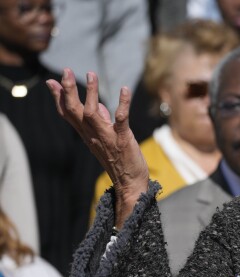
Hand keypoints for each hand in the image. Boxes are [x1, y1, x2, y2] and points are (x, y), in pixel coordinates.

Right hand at [46, 68, 149, 227]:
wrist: (130, 183)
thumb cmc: (119, 160)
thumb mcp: (105, 139)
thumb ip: (101, 121)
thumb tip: (97, 104)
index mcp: (87, 134)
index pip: (67, 114)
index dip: (58, 98)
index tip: (51, 81)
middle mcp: (92, 135)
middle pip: (73, 111)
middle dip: (68, 90)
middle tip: (65, 71)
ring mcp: (106, 137)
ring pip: (91, 113)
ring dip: (90, 93)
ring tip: (91, 74)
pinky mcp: (122, 139)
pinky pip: (121, 119)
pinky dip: (122, 103)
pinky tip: (124, 89)